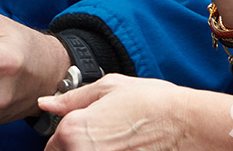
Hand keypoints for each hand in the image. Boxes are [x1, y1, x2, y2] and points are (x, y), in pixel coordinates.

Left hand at [39, 73, 232, 150]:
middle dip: (75, 148)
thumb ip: (71, 99)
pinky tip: (126, 147)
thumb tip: (46, 103)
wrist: (186, 123)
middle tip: (104, 136)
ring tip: (116, 141)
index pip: (51, 147)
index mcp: (73, 131)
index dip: (62, 139)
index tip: (79, 134)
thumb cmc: (150, 102)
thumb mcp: (107, 88)